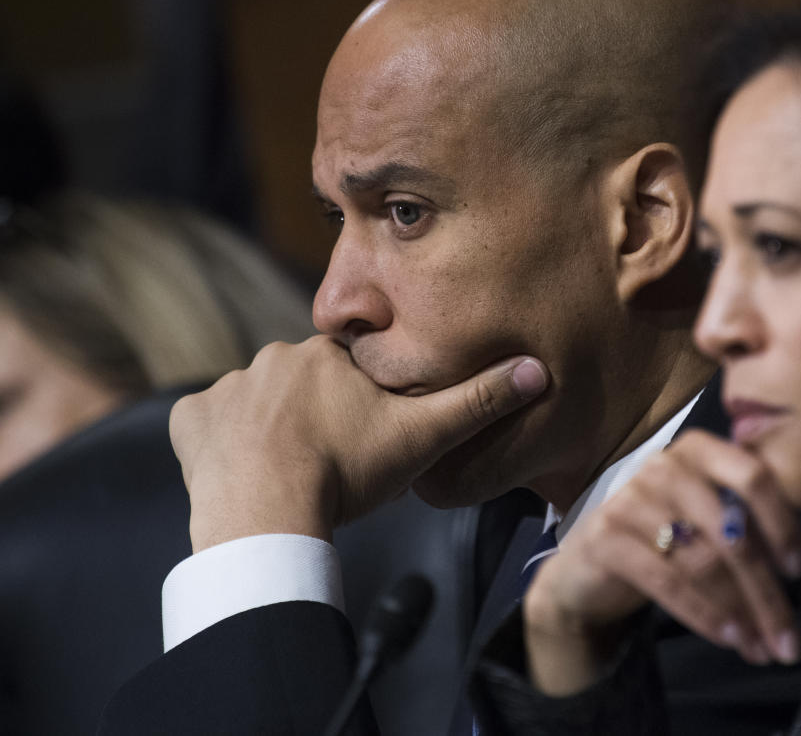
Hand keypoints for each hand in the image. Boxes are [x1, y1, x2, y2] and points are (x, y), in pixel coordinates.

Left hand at [170, 335, 547, 550]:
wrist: (267, 516)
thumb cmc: (347, 473)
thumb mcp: (424, 437)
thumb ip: (477, 402)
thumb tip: (539, 369)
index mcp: (327, 355)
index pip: (350, 368)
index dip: (361, 404)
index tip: (365, 438)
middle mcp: (273, 358)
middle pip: (302, 382)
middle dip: (316, 414)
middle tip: (330, 461)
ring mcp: (227, 389)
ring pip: (256, 403)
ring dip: (270, 429)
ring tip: (290, 473)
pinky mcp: (189, 421)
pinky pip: (206, 424)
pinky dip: (222, 443)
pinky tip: (243, 471)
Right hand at [522, 429, 800, 695]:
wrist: (585, 567)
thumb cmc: (659, 539)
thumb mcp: (704, 519)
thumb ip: (744, 521)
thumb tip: (797, 566)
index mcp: (698, 450)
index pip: (753, 475)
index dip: (781, 523)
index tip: (798, 571)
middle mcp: (664, 465)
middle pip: (732, 533)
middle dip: (766, 593)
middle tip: (789, 641)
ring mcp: (631, 499)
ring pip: (704, 562)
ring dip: (740, 614)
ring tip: (762, 650)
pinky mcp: (606, 537)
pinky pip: (668, 582)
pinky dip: (704, 615)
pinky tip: (729, 639)